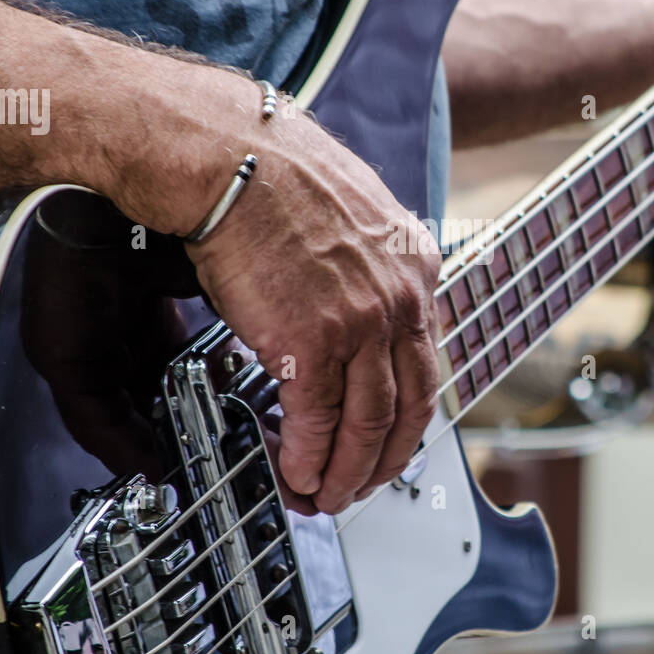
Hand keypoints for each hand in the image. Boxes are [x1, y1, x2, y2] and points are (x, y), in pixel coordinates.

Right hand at [113, 80, 441, 515]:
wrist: (229, 156)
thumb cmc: (270, 171)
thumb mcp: (350, 212)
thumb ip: (366, 263)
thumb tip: (348, 296)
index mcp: (414, 265)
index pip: (425, 361)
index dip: (407, 415)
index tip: (388, 440)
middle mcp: (400, 298)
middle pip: (408, 404)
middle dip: (384, 460)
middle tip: (359, 486)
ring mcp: (362, 322)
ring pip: (369, 424)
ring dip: (345, 472)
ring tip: (323, 496)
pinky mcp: (314, 340)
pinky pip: (317, 420)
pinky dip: (306, 456)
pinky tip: (293, 473)